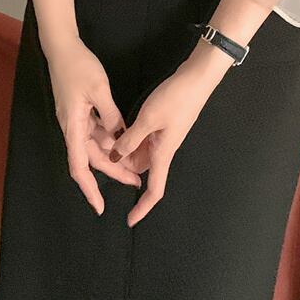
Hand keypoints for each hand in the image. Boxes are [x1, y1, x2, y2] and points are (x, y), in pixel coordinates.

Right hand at [43, 36, 141, 213]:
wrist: (62, 48)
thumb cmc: (78, 66)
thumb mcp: (99, 89)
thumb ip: (111, 114)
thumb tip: (119, 136)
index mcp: (73, 126)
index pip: (79, 166)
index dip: (89, 188)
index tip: (100, 206)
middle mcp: (72, 128)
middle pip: (92, 159)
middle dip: (113, 173)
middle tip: (135, 182)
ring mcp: (76, 120)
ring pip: (95, 146)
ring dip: (113, 156)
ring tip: (135, 165)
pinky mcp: (80, 112)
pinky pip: (96, 131)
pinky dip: (109, 139)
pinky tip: (124, 141)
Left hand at [108, 45, 230, 226]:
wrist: (197, 78)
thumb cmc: (176, 99)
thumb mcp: (148, 119)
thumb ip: (130, 139)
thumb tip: (115, 157)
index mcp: (163, 153)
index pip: (155, 190)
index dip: (143, 208)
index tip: (130, 220)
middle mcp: (165, 148)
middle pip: (142, 170)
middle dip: (124, 171)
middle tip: (101, 164)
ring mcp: (165, 136)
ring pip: (142, 154)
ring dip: (126, 153)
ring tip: (105, 146)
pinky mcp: (165, 124)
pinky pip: (145, 140)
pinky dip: (131, 140)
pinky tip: (119, 132)